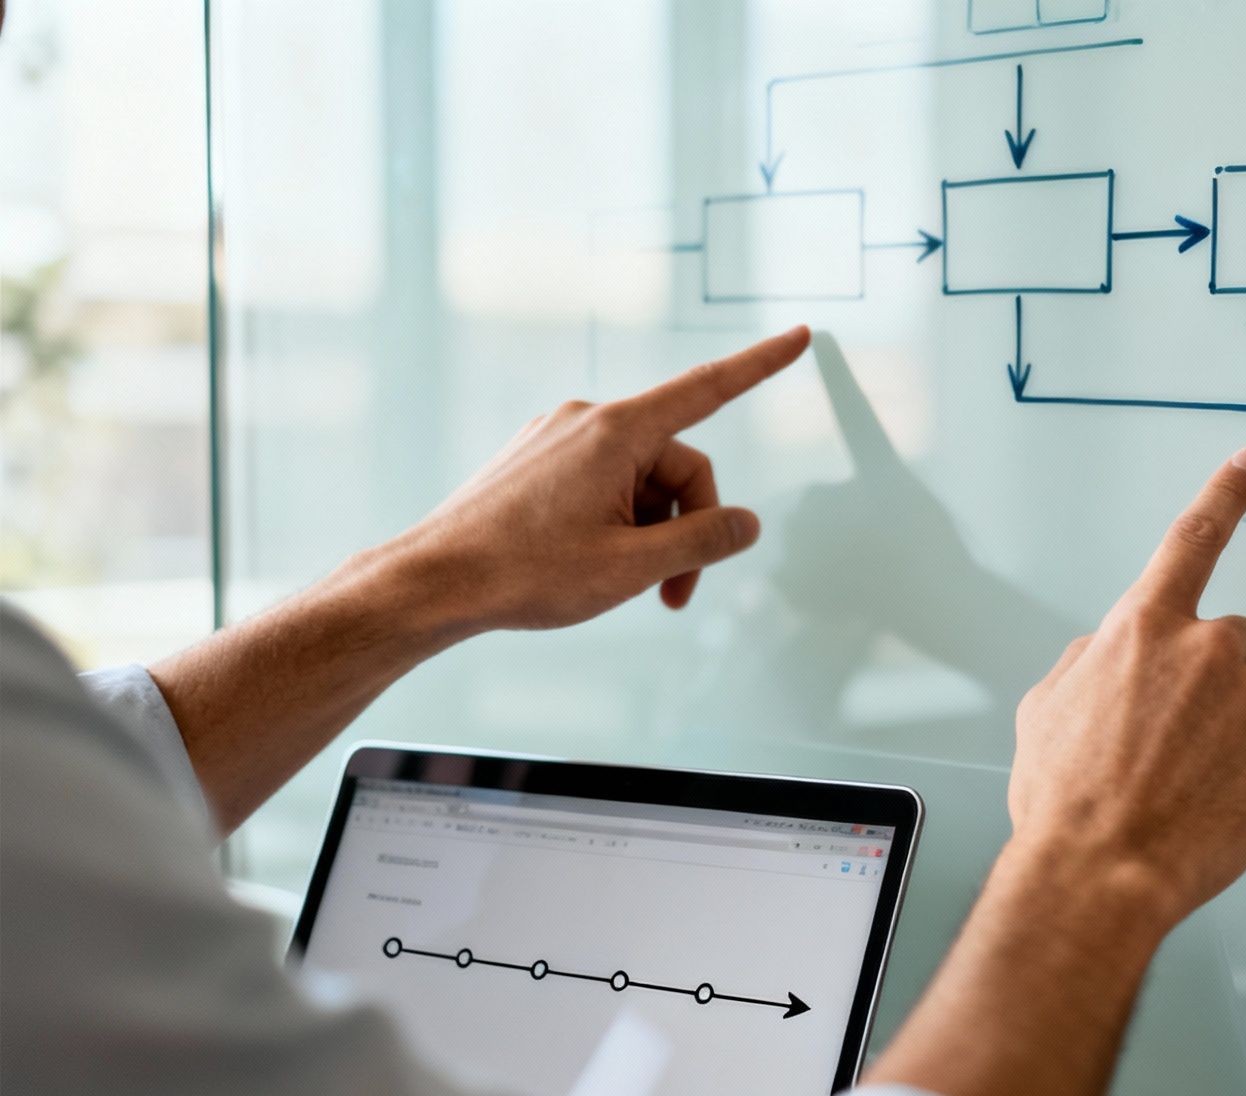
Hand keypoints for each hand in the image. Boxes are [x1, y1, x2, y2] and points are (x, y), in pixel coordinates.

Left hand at [372, 327, 811, 635]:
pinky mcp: (537, 460)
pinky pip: (603, 483)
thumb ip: (701, 542)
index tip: (800, 337)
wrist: (431, 582)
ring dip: (649, 533)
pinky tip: (590, 564)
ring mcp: (557, 438)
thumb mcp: (631, 568)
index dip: (761, 365)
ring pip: (639, 480)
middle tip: (672, 593)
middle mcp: (587, 422)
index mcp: (616, 433)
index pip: (708, 389)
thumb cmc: (522, 573)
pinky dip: (616, 523)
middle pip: (675, 466)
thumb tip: (745, 524)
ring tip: (623, 584)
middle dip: (687, 528)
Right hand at [1006, 446, 1245, 928]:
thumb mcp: (1046, 709)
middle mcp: (1208, 649)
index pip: (1192, 539)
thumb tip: (1112, 656)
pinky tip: (1218, 799)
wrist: (1102, 874)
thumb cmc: (1065, 801)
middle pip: (1236, 639)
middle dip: (1215, 678)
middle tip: (1177, 736)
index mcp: (1143, 628)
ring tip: (1188, 781)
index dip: (1227, 493)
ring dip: (1235, 728)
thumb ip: (1091, 662)